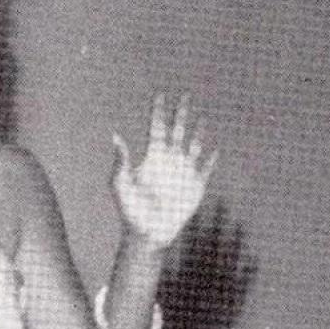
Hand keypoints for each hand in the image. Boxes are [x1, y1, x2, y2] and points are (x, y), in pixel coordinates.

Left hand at [112, 93, 217, 249]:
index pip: (156, 128)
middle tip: (184, 95)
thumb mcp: (120, 182)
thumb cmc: (129, 210)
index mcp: (152, 157)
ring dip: (198, 131)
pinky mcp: (195, 186)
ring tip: (201, 117)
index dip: (158, 112)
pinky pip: (206, 169)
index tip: (160, 95)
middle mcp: (169, 160)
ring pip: (194, 145)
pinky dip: (211, 159)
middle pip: (177, 130)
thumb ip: (121, 159)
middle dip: (180, 113)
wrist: (147, 233)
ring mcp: (183, 172)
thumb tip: (115, 136)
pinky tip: (215, 150)